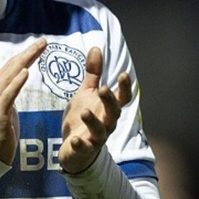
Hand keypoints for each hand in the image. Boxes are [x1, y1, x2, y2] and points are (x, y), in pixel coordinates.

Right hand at [0, 38, 46, 163]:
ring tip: (37, 49)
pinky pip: (8, 95)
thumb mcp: (5, 107)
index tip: (40, 44)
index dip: (25, 53)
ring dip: (24, 61)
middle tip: (44, 41)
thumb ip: (9, 92)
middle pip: (12, 66)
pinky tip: (25, 72)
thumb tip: (18, 78)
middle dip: (28, 52)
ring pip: (10, 76)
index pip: (11, 66)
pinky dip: (16, 82)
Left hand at [59, 47, 131, 173]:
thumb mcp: (87, 93)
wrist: (74, 149)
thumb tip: (96, 48)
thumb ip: (93, 74)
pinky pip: (83, 148)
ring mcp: (95, 138)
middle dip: (109, 101)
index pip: (121, 98)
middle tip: (103, 89)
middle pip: (114, 113)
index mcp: (107, 109)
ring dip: (93, 121)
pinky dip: (80, 144)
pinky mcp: (83, 150)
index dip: (124, 87)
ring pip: (100, 131)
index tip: (123, 74)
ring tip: (85, 111)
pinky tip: (74, 139)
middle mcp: (106, 124)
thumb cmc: (83, 118)